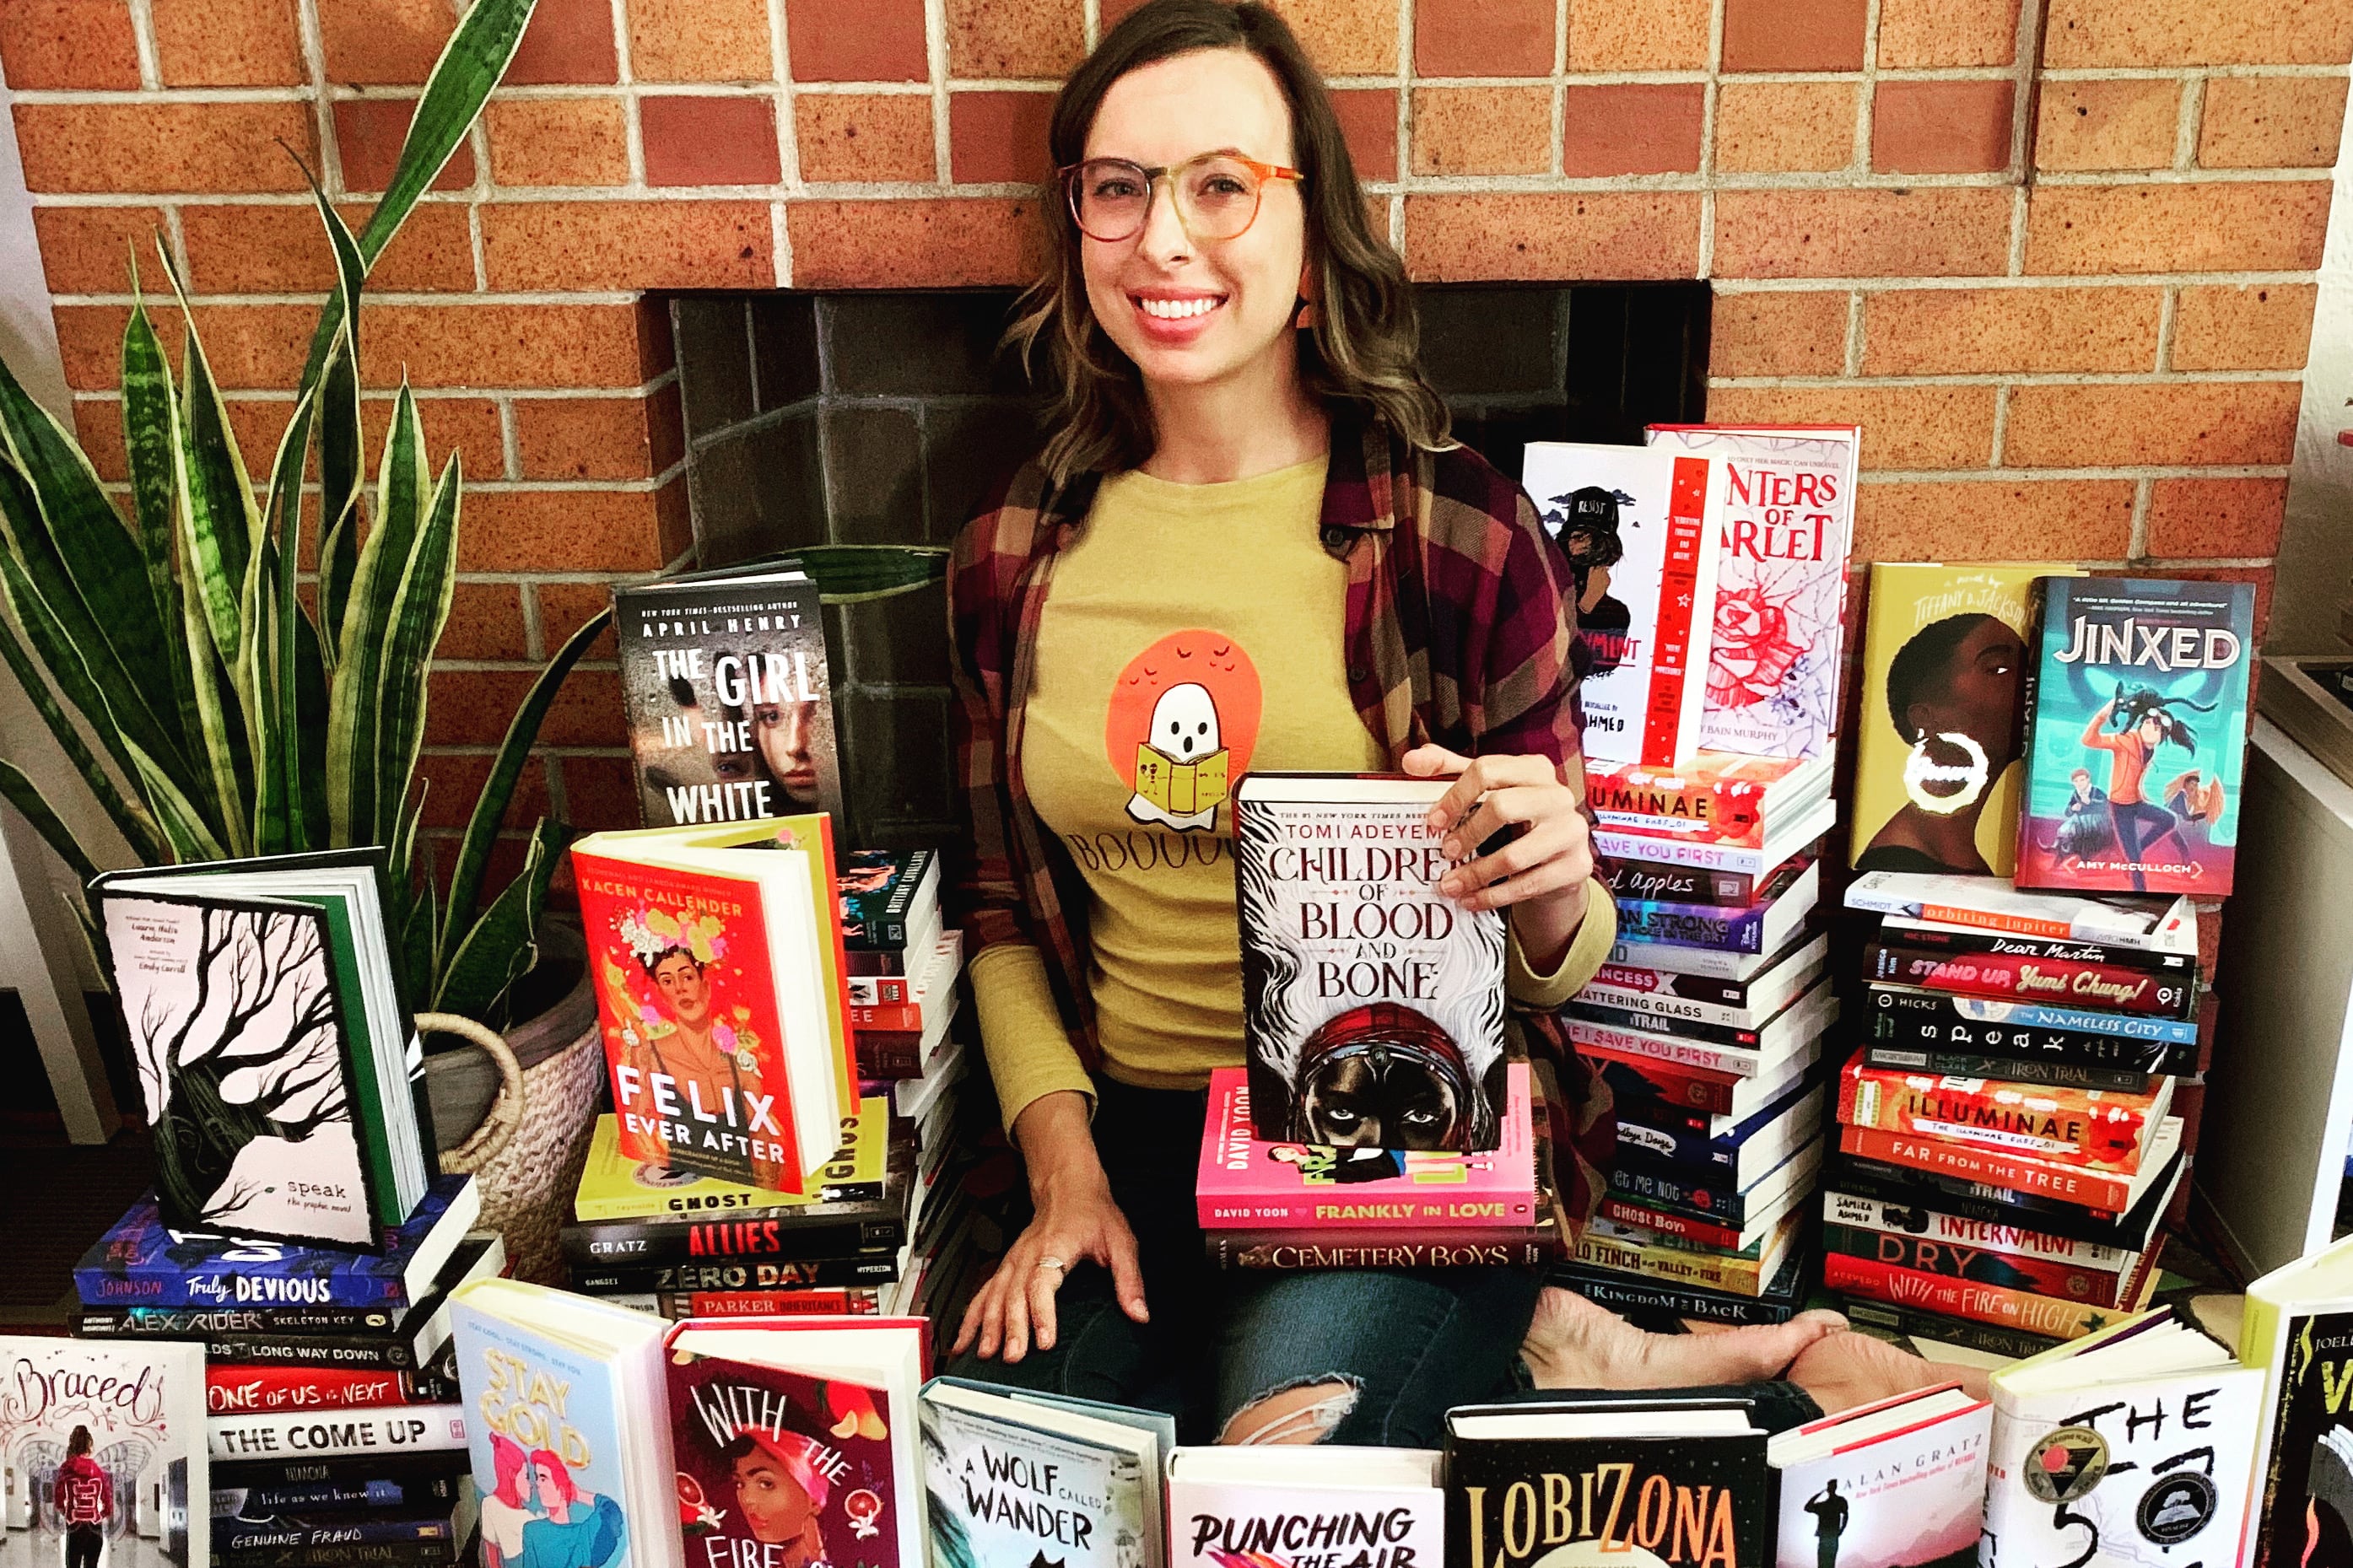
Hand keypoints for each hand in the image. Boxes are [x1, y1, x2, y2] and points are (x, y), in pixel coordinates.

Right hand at [952, 1096, 1146, 1362]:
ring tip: (985, 1353)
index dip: (1042, 1313)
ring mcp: (1014, 1260)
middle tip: (1013, 1357)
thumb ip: (1129, 1279)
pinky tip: (965, 1338)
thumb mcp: (1120, 1241)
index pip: (1043, 1283)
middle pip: (1014, 1294)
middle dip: (1011, 1328)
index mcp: (1055, 1246)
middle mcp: (1029, 1254)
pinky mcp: (1007, 1265)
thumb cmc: (1092, 1212)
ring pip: (995, 1294)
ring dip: (988, 1325)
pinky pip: (984, 1292)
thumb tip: (1139, 1312)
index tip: (1044, 1340)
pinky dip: (971, 1316)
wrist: (1068, 1185)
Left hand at [1405, 744, 1594, 915]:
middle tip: (1445, 852)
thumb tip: (1412, 761)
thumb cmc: (1515, 818)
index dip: (1455, 796)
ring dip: (1476, 874)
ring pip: (1515, 855)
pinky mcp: (1577, 866)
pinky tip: (1472, 900)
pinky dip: (1494, 896)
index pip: (1487, 769)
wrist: (1557, 858)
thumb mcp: (1486, 789)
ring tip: (1450, 885)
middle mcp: (1557, 795)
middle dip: (1467, 834)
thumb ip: (1449, 770)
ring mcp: (1571, 831)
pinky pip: (1529, 885)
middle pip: (1502, 807)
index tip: (1433, 821)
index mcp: (1534, 768)